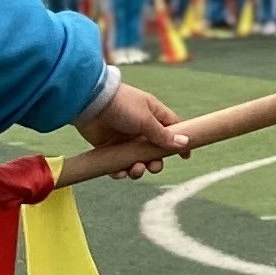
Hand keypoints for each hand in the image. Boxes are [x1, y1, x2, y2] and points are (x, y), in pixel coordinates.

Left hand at [69, 77, 187, 167]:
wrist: (90, 103)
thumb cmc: (121, 105)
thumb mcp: (145, 119)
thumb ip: (163, 134)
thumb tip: (184, 143)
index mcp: (153, 116)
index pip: (172, 129)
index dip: (179, 142)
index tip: (185, 157)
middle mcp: (140, 129)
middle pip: (154, 151)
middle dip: (155, 162)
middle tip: (153, 166)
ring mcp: (124, 139)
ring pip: (137, 160)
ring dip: (138, 169)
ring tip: (136, 169)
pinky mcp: (109, 148)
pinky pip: (118, 164)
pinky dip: (120, 171)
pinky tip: (120, 172)